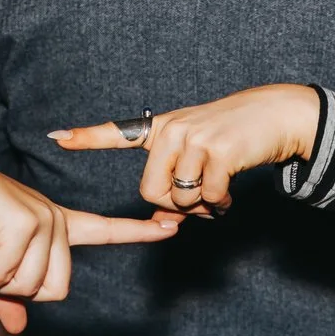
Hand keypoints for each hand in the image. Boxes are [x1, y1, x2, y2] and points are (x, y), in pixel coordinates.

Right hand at [0, 144, 179, 331]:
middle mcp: (56, 220)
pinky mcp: (25, 222)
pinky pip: (9, 277)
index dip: (139, 232)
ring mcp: (44, 219)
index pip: (106, 230)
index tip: (173, 227)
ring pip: (32, 287)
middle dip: (16, 293)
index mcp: (55, 224)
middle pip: (57, 290)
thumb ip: (6, 296)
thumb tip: (17, 329)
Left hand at [48, 83, 319, 215]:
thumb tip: (164, 220)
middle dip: (174, 207)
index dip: (86, 138)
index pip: (117, 133)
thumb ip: (176, 182)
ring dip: (201, 207)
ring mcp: (193, 138)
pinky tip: (230, 192)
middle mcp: (171, 130)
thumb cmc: (235, 139)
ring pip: (179, 198)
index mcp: (161, 129)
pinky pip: (207, 198)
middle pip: (151, 192)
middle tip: (198, 204)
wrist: (277, 115)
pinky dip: (220, 204)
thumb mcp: (199, 154)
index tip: (57, 138)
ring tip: (218, 193)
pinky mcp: (217, 151)